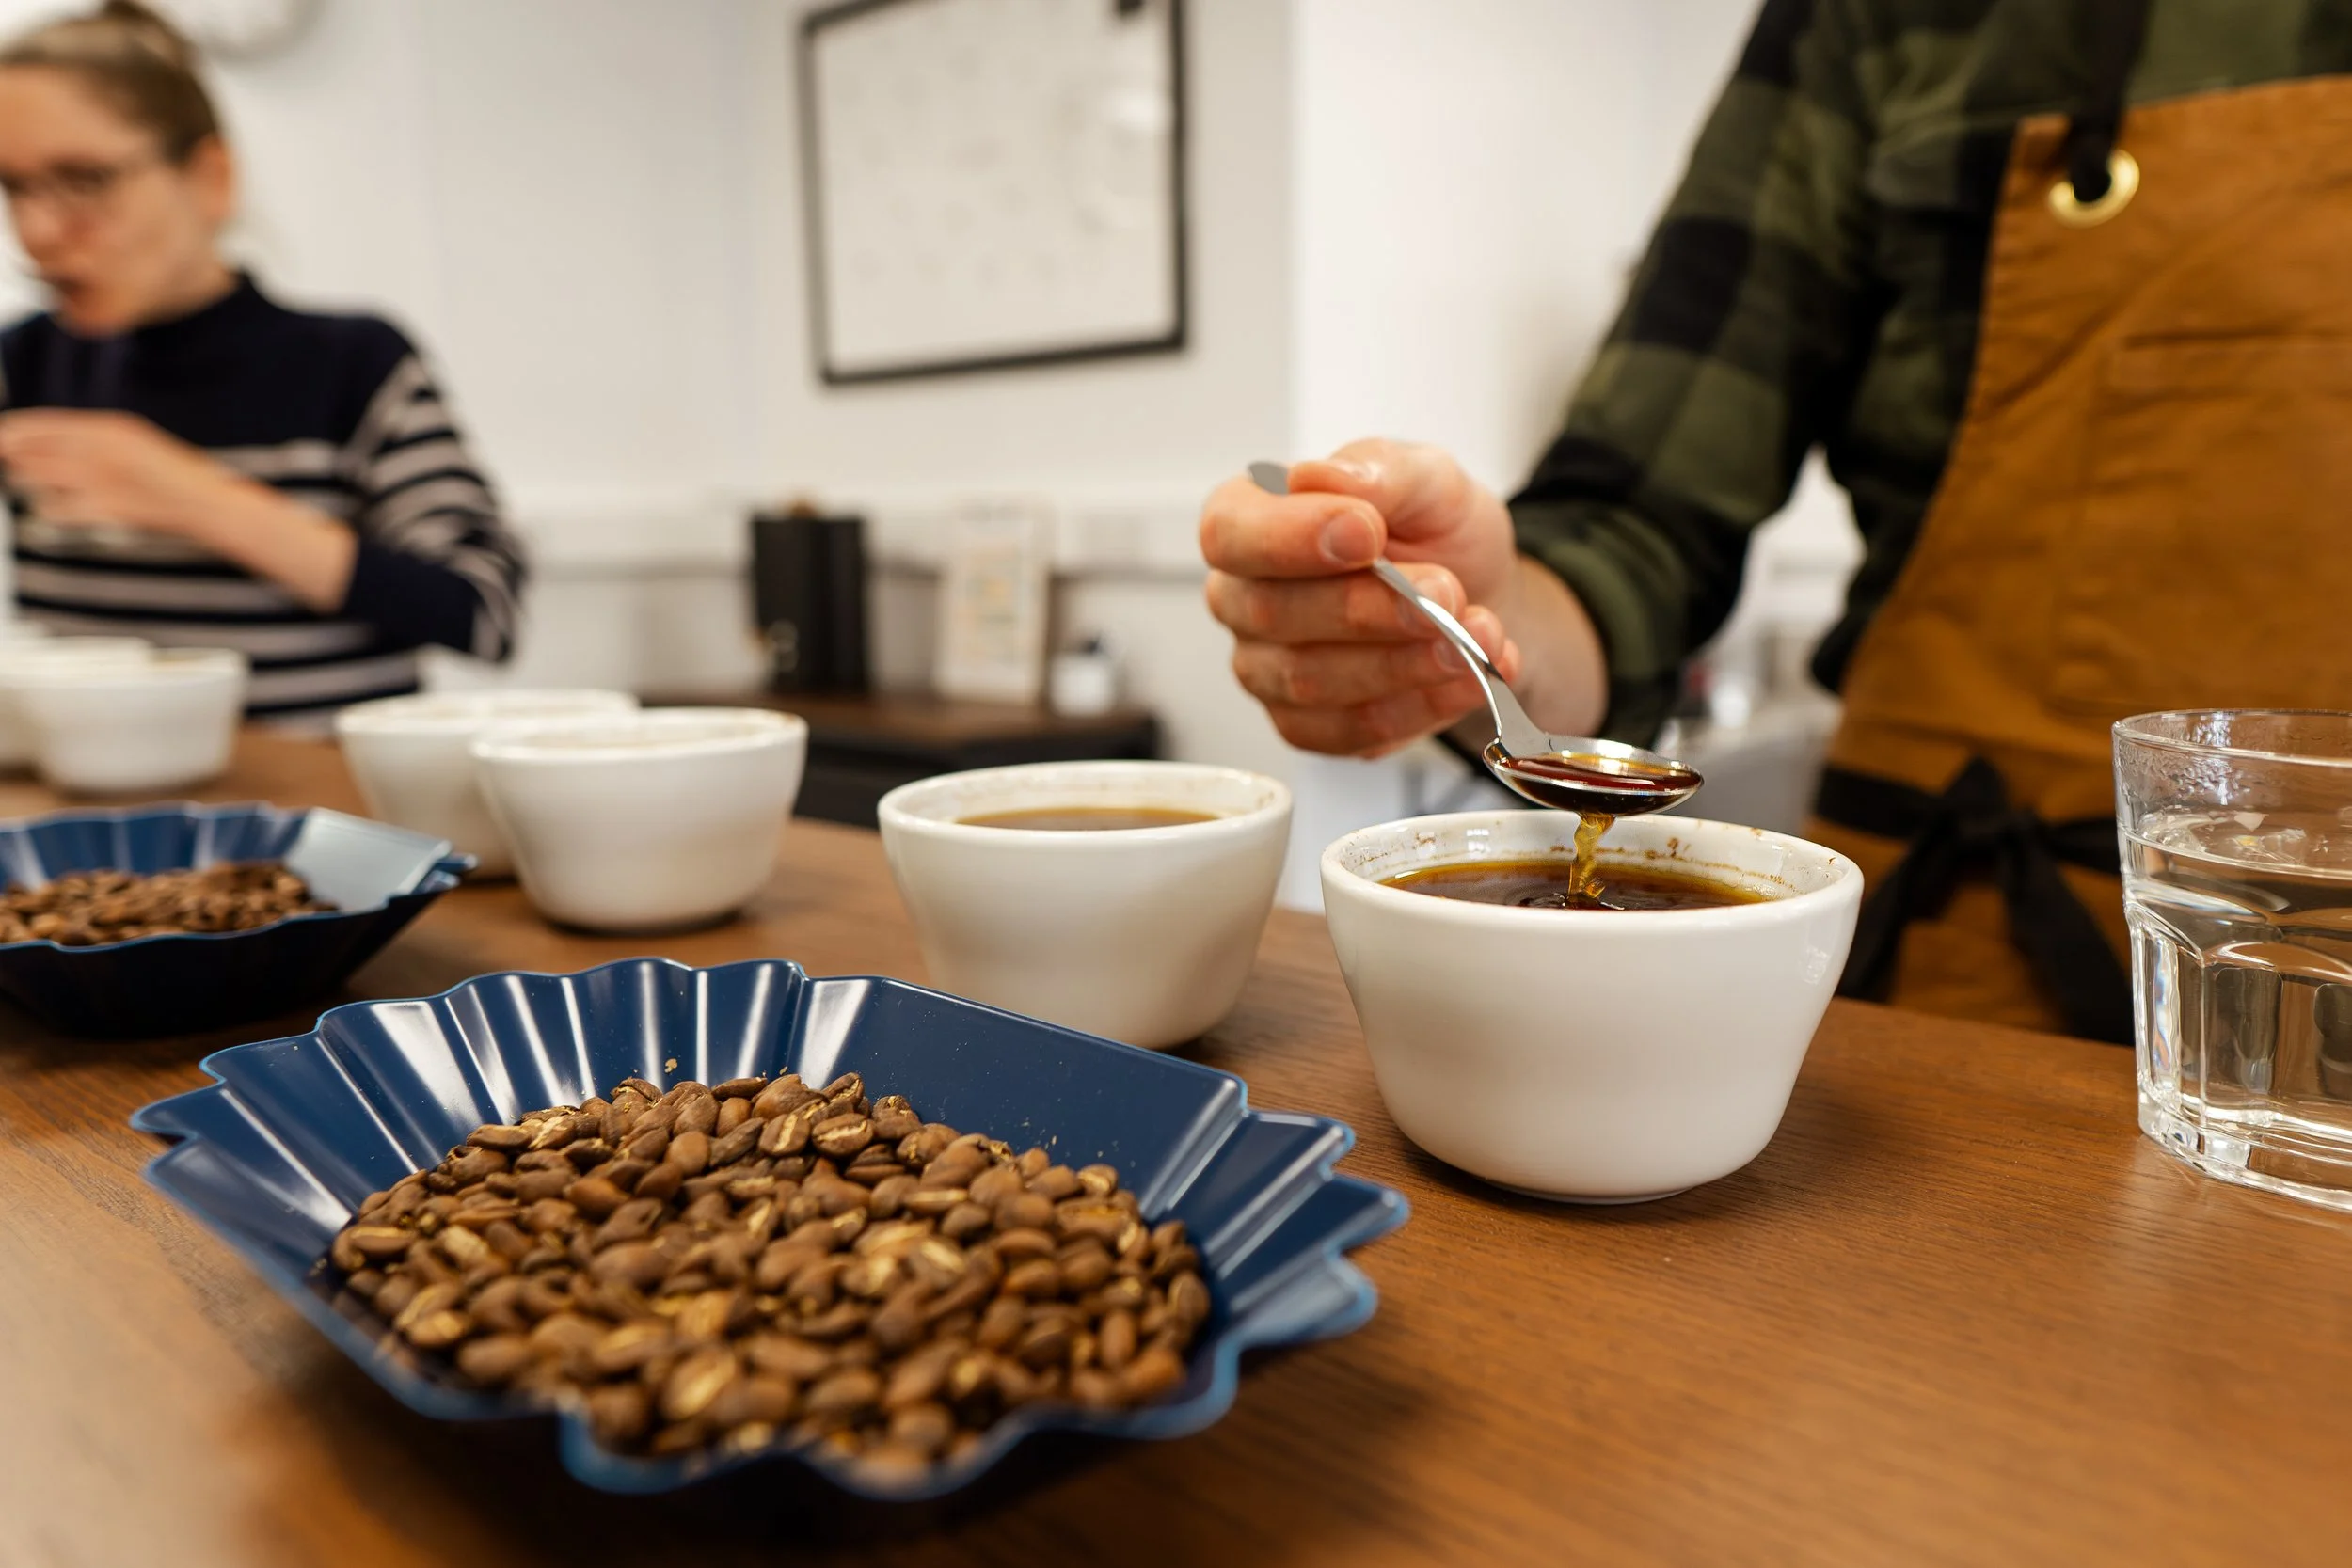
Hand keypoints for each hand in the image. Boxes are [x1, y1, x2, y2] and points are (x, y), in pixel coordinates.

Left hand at [0, 409, 242, 536]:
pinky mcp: (105, 508)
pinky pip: (55, 509)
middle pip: (34, 450)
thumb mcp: (136, 445)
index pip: (44, 424)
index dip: (14, 431)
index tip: (0, 437)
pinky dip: (50, 509)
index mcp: (111, 427)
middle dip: (15, 457)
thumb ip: (94, 441)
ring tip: (30, 483)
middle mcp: (103, 448)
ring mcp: (103, 478)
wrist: (208, 505)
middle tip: (9, 462)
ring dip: (29, 482)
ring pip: (38, 478)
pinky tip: (55, 508)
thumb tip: (42, 446)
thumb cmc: (173, 478)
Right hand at [1200, 438, 1525, 756]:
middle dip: (1369, 607)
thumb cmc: (1430, 529)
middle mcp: (1243, 599)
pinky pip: (1350, 730)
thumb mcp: (1427, 478)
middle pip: (1275, 613)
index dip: (1290, 538)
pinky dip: (1421, 706)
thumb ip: (1379, 471)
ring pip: (1313, 681)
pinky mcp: (1309, 726)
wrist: (1477, 590)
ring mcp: (1268, 670)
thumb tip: (1320, 477)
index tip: (1365, 533)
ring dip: (1405, 662)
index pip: (1230, 533)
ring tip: (1477, 638)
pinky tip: (1472, 678)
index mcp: (1247, 521)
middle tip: (1444, 594)